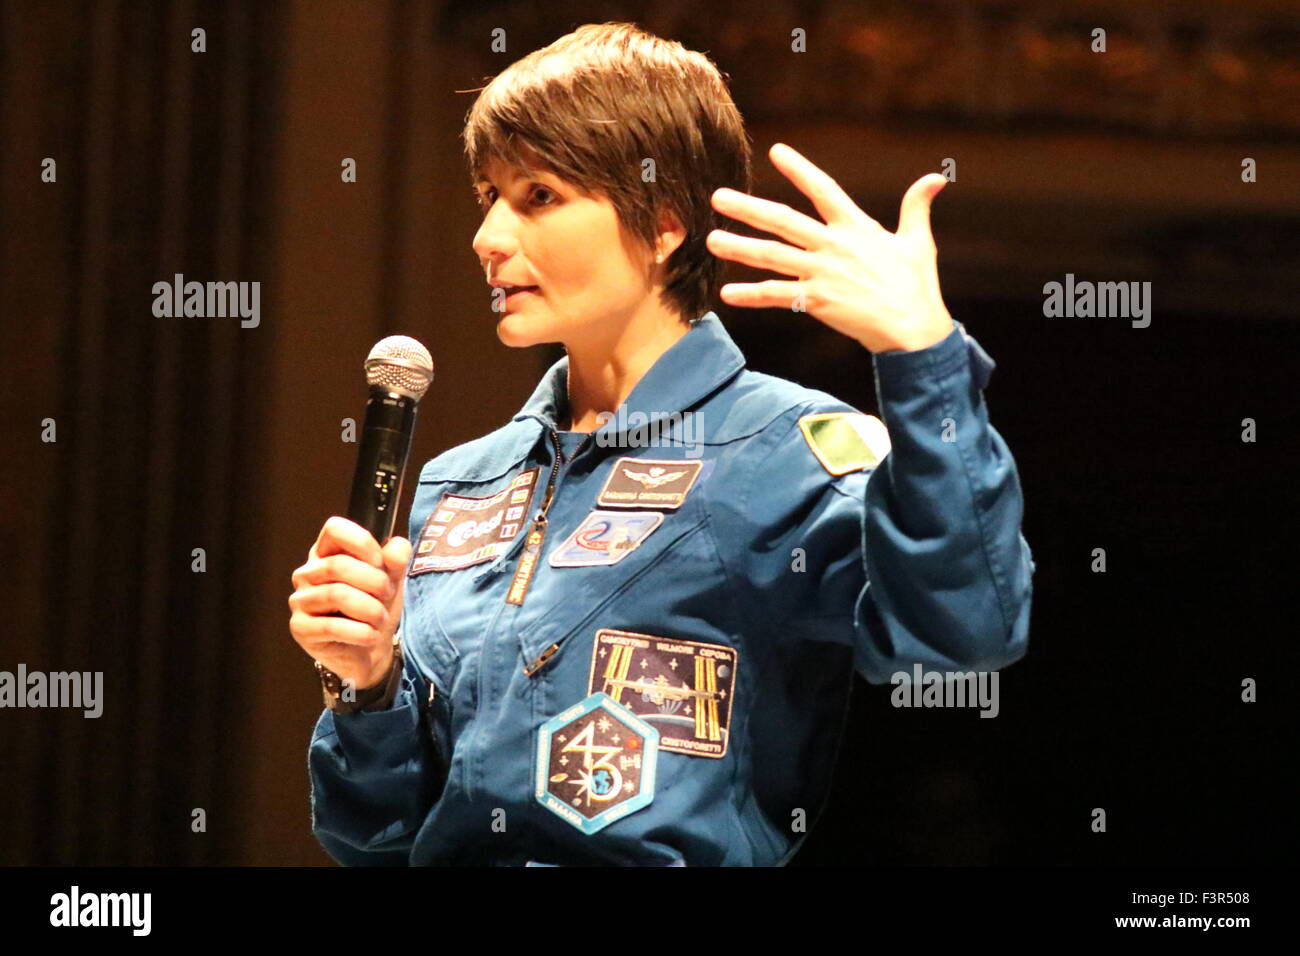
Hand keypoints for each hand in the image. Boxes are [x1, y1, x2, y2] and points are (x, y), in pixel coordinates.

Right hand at [289, 517, 410, 690]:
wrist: (369, 651)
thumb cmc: (374, 608)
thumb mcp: (391, 581)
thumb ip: (395, 561)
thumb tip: (398, 547)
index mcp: (327, 553)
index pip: (334, 529)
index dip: (361, 542)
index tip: (380, 562)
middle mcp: (308, 573)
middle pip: (338, 565)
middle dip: (373, 582)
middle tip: (387, 595)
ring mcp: (300, 601)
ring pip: (335, 595)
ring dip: (369, 609)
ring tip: (381, 619)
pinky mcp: (300, 628)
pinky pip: (330, 626)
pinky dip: (360, 632)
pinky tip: (370, 636)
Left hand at [707, 142, 953, 353]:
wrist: (913, 330)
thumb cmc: (917, 287)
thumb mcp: (919, 242)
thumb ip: (917, 206)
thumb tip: (936, 178)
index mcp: (856, 227)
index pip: (823, 189)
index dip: (800, 169)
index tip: (776, 151)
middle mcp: (833, 246)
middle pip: (783, 221)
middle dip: (748, 208)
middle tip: (717, 197)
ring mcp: (822, 273)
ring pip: (772, 256)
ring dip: (739, 247)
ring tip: (711, 240)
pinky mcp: (816, 302)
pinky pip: (777, 296)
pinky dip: (751, 296)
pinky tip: (727, 295)